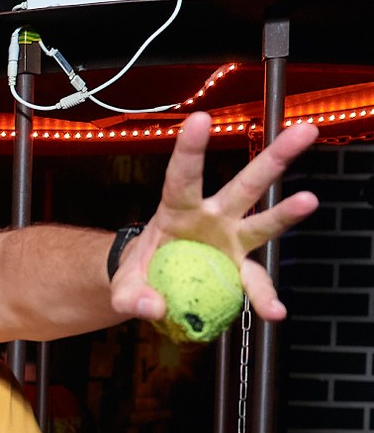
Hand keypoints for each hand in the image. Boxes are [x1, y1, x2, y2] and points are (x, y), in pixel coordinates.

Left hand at [112, 113, 318, 325]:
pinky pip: (257, 282)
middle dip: (274, 158)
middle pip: (246, 185)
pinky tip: (275, 312)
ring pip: (265, 221)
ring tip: (310, 199)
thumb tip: (152, 307)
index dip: (190, 150)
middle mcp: (213, 217)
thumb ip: (131, 297)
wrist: (152, 287)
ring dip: (289, 211)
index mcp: (177, 210)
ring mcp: (233, 240)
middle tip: (303, 131)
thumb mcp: (123, 287)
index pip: (182, 177)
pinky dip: (265, 298)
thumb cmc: (139, 274)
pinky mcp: (241, 266)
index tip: (200, 119)